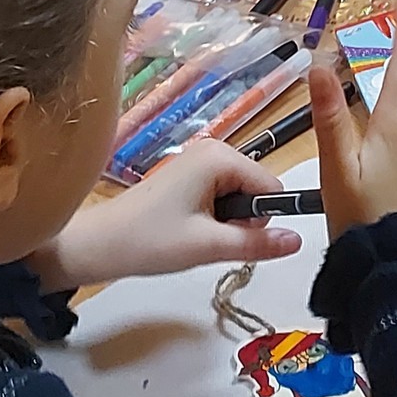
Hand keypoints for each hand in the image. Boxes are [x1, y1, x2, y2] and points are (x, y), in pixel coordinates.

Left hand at [38, 138, 298, 281]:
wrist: (97, 245)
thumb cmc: (149, 241)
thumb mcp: (207, 247)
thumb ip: (256, 243)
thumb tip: (298, 241)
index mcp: (221, 157)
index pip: (272, 186)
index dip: (262, 219)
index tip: (235, 240)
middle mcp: (214, 149)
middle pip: (257, 190)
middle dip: (243, 221)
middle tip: (210, 241)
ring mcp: (200, 161)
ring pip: (240, 196)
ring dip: (228, 222)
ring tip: (196, 238)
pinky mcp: (189, 175)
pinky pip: (222, 196)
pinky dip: (214, 218)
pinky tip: (189, 231)